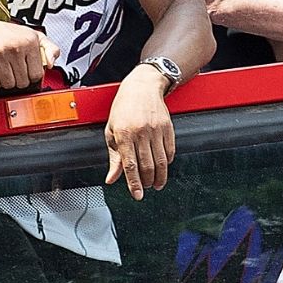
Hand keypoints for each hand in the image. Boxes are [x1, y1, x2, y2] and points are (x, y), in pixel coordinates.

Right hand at [0, 20, 58, 88]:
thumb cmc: (9, 34)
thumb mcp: (34, 35)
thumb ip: (50, 48)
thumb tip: (51, 64)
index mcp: (29, 41)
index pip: (36, 75)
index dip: (32, 76)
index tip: (27, 71)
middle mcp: (15, 47)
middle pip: (22, 82)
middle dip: (19, 80)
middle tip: (15, 71)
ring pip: (8, 84)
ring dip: (7, 82)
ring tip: (6, 71)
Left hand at [104, 65, 174, 200]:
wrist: (142, 87)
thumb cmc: (123, 108)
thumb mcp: (111, 130)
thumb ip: (113, 157)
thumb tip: (111, 179)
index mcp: (123, 134)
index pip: (130, 165)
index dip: (134, 183)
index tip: (137, 195)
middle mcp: (141, 132)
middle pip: (147, 166)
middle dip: (147, 182)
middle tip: (145, 188)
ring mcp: (156, 130)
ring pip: (161, 162)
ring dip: (159, 177)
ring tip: (156, 184)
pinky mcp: (168, 128)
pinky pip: (170, 151)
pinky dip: (168, 163)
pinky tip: (163, 167)